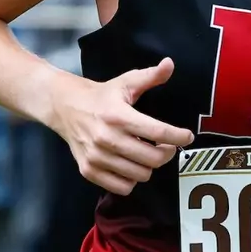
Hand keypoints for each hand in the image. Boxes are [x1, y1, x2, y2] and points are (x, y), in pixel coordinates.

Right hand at [52, 58, 193, 195]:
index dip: (178, 137)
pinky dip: (131, 179)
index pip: (158, 132)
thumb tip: (170, 64)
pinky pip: (122, 187)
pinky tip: (130, 165)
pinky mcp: (88, 170)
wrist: (64, 107)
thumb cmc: (100, 96)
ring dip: (148, 166)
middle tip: (166, 146)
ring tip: (146, 153)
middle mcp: (107, 138)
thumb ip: (150, 76)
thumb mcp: (125, 82)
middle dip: (167, 153)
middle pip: (153, 158)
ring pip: (140, 175)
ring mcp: (96, 157)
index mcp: (118, 116)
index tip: (187, 136)